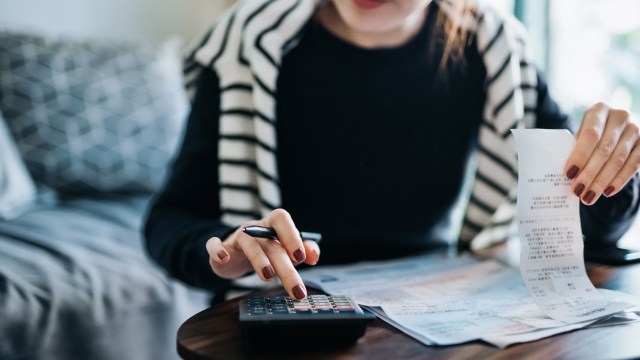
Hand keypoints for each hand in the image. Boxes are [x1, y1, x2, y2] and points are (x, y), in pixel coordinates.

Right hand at [205, 209, 320, 299]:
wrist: (235, 253)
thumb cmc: (266, 250)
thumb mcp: (285, 250)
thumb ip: (304, 250)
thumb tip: (313, 256)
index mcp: (272, 225)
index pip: (282, 220)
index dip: (292, 236)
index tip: (301, 257)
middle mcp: (255, 229)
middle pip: (271, 244)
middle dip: (285, 267)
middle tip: (297, 289)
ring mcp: (237, 237)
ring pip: (248, 243)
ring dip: (259, 259)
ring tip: (268, 276)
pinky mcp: (221, 248)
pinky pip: (214, 245)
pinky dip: (217, 250)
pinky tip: (224, 259)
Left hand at [564, 102, 639, 204]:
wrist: (615, 129)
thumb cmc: (591, 135)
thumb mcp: (581, 135)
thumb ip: (574, 149)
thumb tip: (566, 175)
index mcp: (599, 110)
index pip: (590, 134)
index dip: (580, 155)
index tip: (569, 174)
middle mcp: (620, 116)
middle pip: (604, 149)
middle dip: (589, 173)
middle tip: (577, 191)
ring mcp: (635, 129)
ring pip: (618, 160)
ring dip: (602, 181)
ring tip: (588, 197)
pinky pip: (634, 165)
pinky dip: (619, 180)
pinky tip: (607, 192)